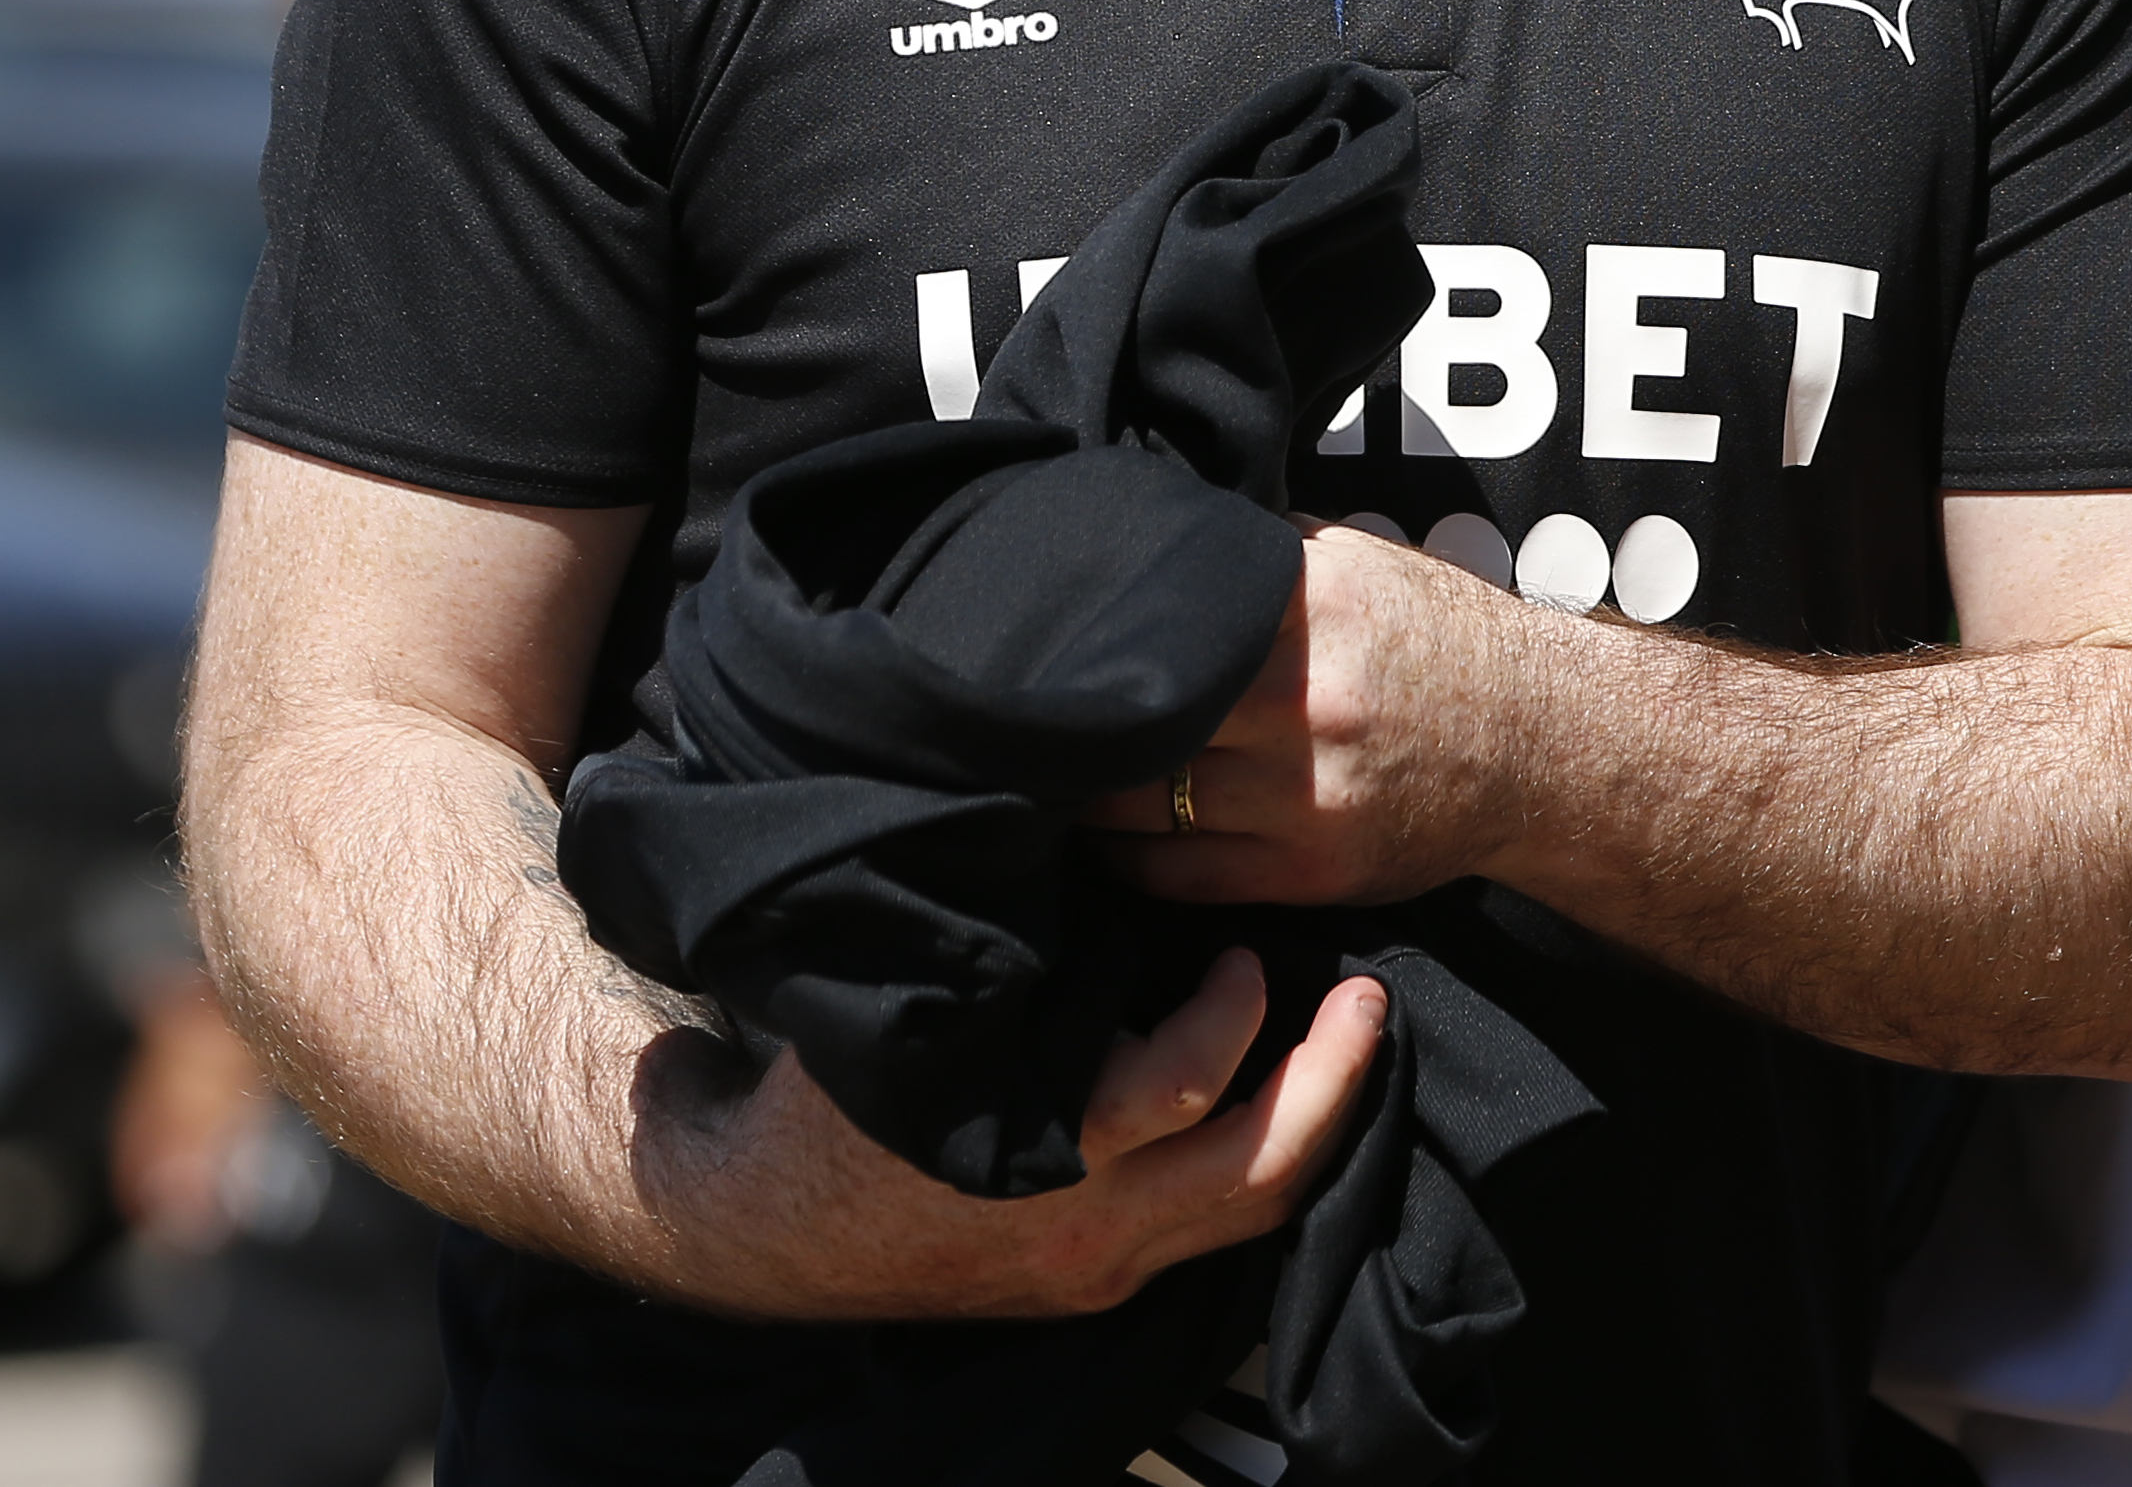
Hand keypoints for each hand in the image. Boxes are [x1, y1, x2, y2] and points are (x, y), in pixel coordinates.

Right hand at [665, 945, 1388, 1320]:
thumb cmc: (838, 1095)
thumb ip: (1007, 959)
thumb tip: (1088, 849)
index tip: (1238, 950)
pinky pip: (1213, 1231)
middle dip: (1331, 1082)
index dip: (1233, 1015)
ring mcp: (1100, 1269)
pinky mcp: (1099, 1283)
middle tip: (1365, 998)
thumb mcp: (916, 1015)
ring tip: (1350, 1041)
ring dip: (1316, 1124)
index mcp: (1041, 1153)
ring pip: (1252, 1213)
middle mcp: (1086, 1229)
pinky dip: (1262, 1163)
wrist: (766, 1227)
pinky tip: (1286, 1098)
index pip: (1181, 1087)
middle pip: (1258, 1172)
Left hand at [1082, 522, 1553, 908]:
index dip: (1086, 639)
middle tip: (1024, 718)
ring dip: (1086, 796)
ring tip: (1052, 778)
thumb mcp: (1363, 563)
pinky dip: (1128, 860)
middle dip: (1072, 722)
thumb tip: (1159, 535)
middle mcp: (1304, 700)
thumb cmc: (1442, 642)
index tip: (1037, 646)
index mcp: (1310, 609)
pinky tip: (1106, 839)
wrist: (1542, 745)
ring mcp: (1306, 794)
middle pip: (1137, 718)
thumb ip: (1261, 556)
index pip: (1159, 621)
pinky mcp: (1311, 869)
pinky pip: (1180, 874)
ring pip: (1143, 803)